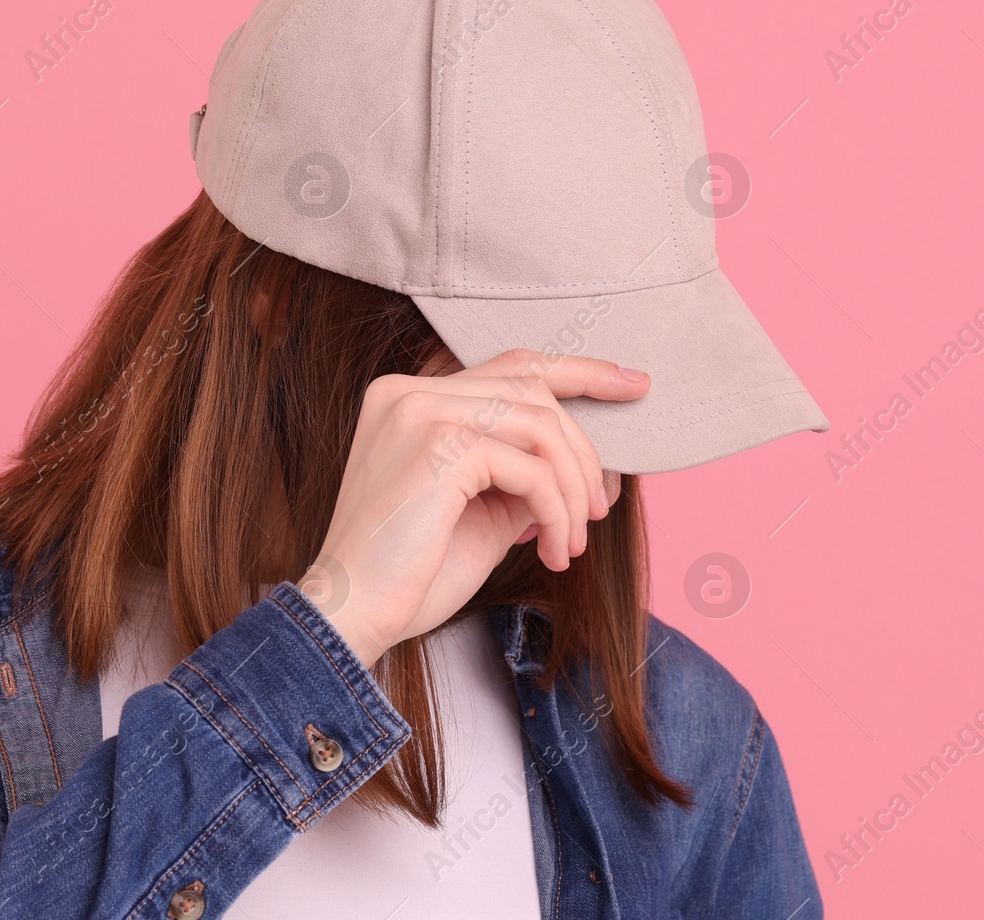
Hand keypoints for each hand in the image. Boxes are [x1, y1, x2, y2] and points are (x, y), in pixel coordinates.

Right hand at [302, 348, 645, 669]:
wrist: (350, 616)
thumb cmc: (411, 573)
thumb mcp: (483, 512)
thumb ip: (525, 474)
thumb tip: (593, 467)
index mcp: (410, 397)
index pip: (511, 366)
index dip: (579, 371)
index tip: (632, 384)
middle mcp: (408, 391)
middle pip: (534, 390)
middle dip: (584, 450)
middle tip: (599, 509)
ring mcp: (419, 412)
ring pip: (539, 424)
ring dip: (572, 489)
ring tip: (573, 541)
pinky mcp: (436, 445)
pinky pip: (529, 467)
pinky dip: (555, 510)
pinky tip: (553, 550)